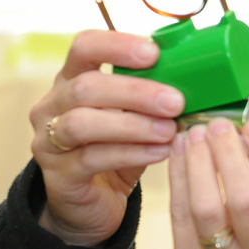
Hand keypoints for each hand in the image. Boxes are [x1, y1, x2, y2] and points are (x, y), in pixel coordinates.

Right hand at [29, 30, 183, 246]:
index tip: (153, 53)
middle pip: (86, 86)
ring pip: (83, 123)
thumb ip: (153, 101)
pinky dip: (131, 153)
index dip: (117, 45)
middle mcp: (54, 105)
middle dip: (136, 92)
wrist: (93, 203)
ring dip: (133, 124)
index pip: (84, 46)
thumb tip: (200, 82)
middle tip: (175, 101)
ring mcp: (48, 140)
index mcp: (73, 80)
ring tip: (169, 130)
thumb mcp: (135, 119)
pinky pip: (92, 158)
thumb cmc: (119, 152)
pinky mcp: (58, 174)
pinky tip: (160, 152)